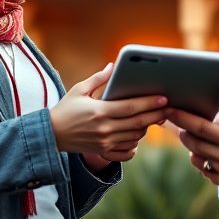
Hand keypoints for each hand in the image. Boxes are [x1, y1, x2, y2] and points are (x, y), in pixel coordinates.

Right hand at [50, 63, 166, 161]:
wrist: (50, 134)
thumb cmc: (65, 109)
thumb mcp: (79, 89)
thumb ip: (98, 78)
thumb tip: (113, 66)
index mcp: (100, 111)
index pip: (131, 107)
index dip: (149, 103)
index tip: (164, 98)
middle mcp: (104, 129)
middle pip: (137, 123)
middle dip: (155, 115)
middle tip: (168, 108)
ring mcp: (104, 143)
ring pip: (135, 137)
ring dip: (147, 128)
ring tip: (154, 118)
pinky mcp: (102, 152)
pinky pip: (126, 152)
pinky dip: (134, 146)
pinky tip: (137, 136)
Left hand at [167, 84, 218, 190]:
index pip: (201, 128)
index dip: (183, 118)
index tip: (170, 109)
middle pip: (195, 144)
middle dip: (182, 130)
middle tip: (175, 118)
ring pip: (198, 158)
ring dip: (191, 145)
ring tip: (191, 131)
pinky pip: (207, 172)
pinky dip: (201, 160)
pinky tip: (204, 148)